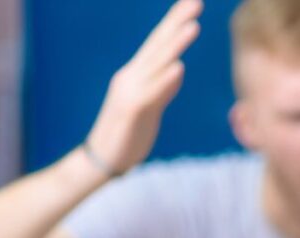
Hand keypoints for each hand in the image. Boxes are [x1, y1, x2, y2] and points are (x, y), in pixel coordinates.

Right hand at [85, 0, 202, 174]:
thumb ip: (164, 89)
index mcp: (138, 75)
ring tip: (193, 25)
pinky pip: (151, 93)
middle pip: (158, 45)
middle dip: (177, 21)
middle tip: (196, 1)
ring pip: (156, 64)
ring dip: (175, 44)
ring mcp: (131, 92)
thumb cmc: (128, 134)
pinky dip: (166, 80)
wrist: (104, 160)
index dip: (177, 22)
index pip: (161, 44)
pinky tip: (179, 67)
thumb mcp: (151, 108)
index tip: (194, 3)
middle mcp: (133, 77)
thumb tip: (177, 70)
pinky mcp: (132, 111)